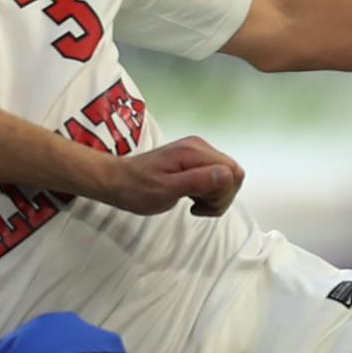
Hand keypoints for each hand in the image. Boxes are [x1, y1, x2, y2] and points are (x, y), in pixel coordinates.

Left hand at [99, 136, 245, 217]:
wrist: (117, 181)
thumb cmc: (137, 188)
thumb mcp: (166, 190)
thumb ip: (198, 181)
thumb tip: (228, 175)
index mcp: (194, 152)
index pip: (233, 172)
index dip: (223, 194)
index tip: (200, 204)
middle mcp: (199, 147)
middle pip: (234, 174)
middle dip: (220, 196)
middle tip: (195, 205)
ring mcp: (197, 153)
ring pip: (227, 178)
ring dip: (215, 197)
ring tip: (192, 203)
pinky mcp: (195, 161)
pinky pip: (216, 178)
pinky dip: (209, 193)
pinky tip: (192, 199)